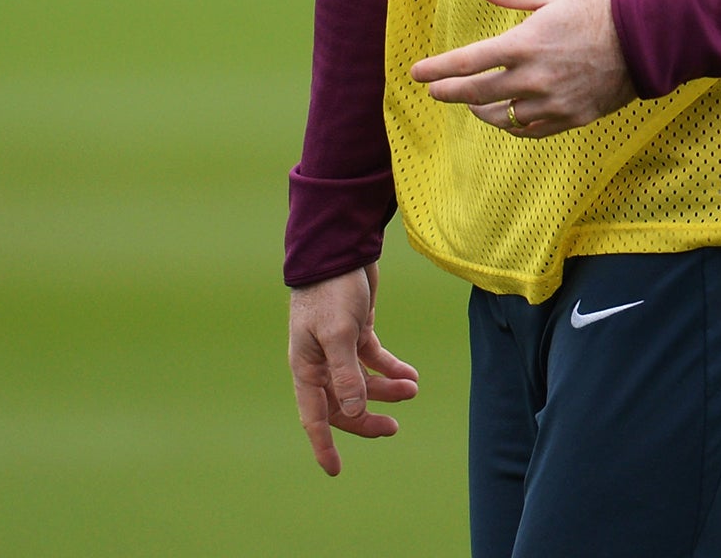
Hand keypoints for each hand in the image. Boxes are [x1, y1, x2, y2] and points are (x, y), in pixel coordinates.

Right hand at [287, 262, 418, 476]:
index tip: (336, 470)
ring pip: (361, 383)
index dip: (324, 445)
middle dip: (366, 419)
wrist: (340, 250)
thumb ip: (345, 374)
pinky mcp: (356, 330)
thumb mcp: (339, 334)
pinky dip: (391, 369)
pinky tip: (411, 374)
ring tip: (413, 389)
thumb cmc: (331, 290)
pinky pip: (374, 360)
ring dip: (386, 390)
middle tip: (393, 428)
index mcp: (306, 367)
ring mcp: (338, 346)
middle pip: (342, 404)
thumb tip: (352, 413)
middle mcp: (320, 361)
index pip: (314, 416)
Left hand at [410, 0, 638, 137]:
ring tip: (472, 104)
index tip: (416, 72)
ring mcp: (552, 102)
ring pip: (502, 117)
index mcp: (524, 44)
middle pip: (475, 94)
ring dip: (480, 111)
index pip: (465, 63)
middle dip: (448, 93)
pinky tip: (509, 116)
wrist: (646, 38)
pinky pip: (531, 130)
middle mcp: (533, 78)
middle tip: (434, 91)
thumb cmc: (598, 8)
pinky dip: (514, 125)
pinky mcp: (572, 117)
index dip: (436, 69)